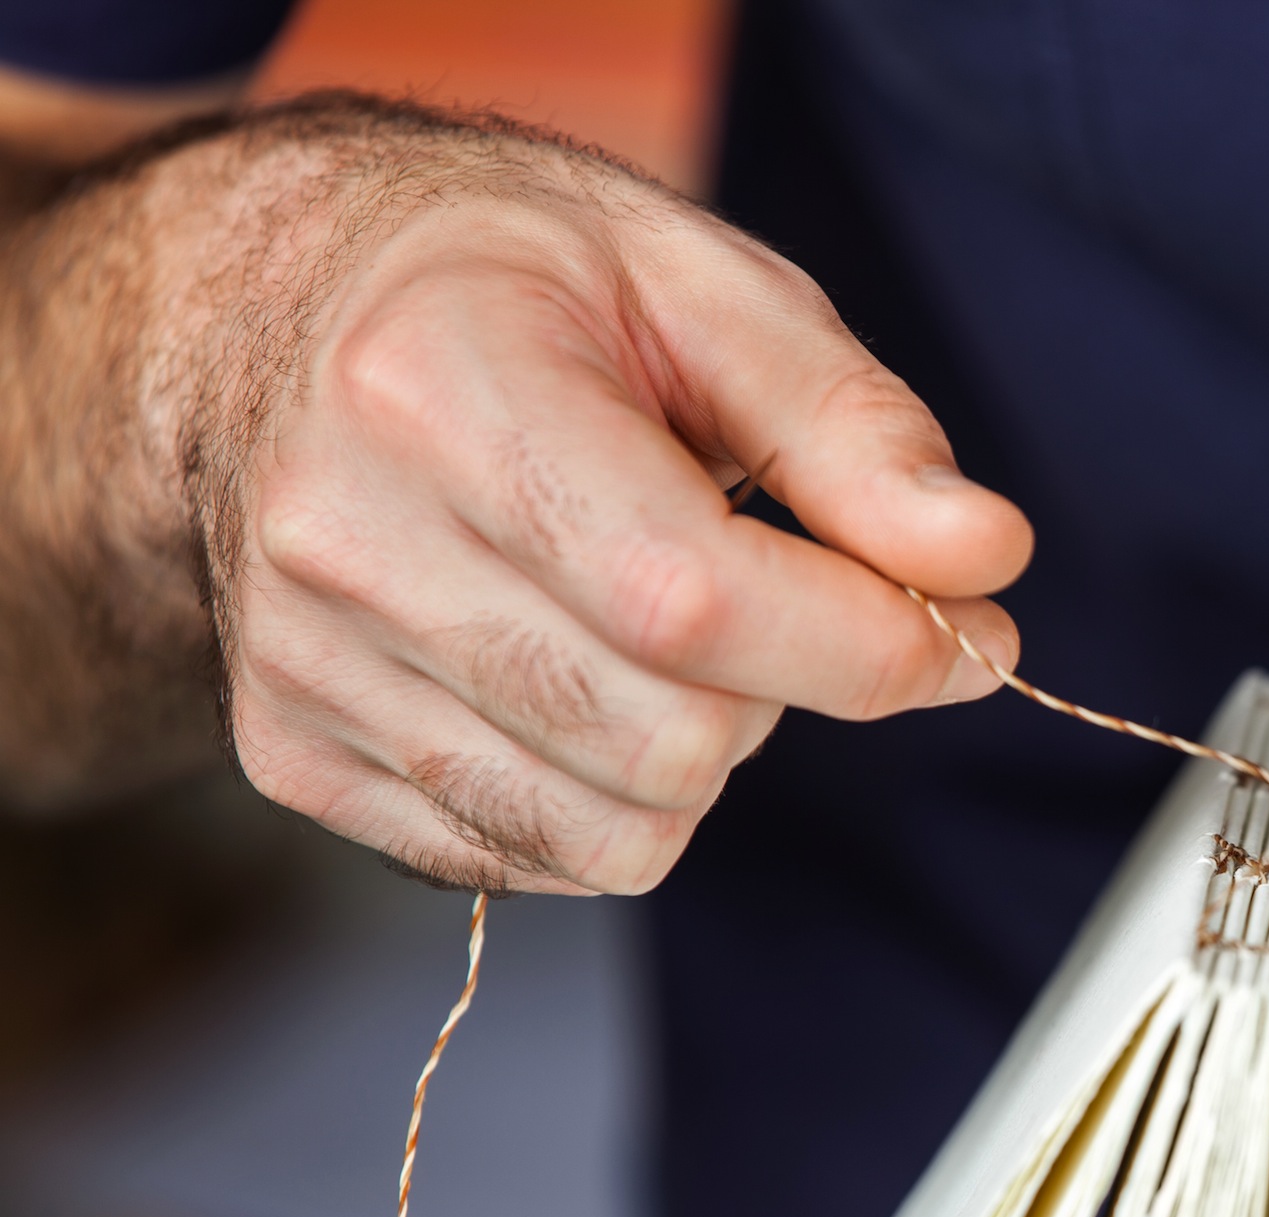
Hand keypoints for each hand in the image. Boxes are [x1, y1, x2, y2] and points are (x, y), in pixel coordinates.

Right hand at [189, 101, 1029, 890]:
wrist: (272, 315)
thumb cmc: (513, 291)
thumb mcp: (707, 293)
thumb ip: (857, 433)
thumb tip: (983, 557)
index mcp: (439, 391)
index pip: (694, 602)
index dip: (868, 644)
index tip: (963, 628)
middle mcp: (343, 544)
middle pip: (671, 741)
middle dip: (788, 687)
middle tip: (776, 589)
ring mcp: (304, 666)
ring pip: (620, 832)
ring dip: (703, 749)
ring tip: (659, 618)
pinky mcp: (296, 754)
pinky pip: (538, 860)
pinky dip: (615, 795)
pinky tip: (583, 670)